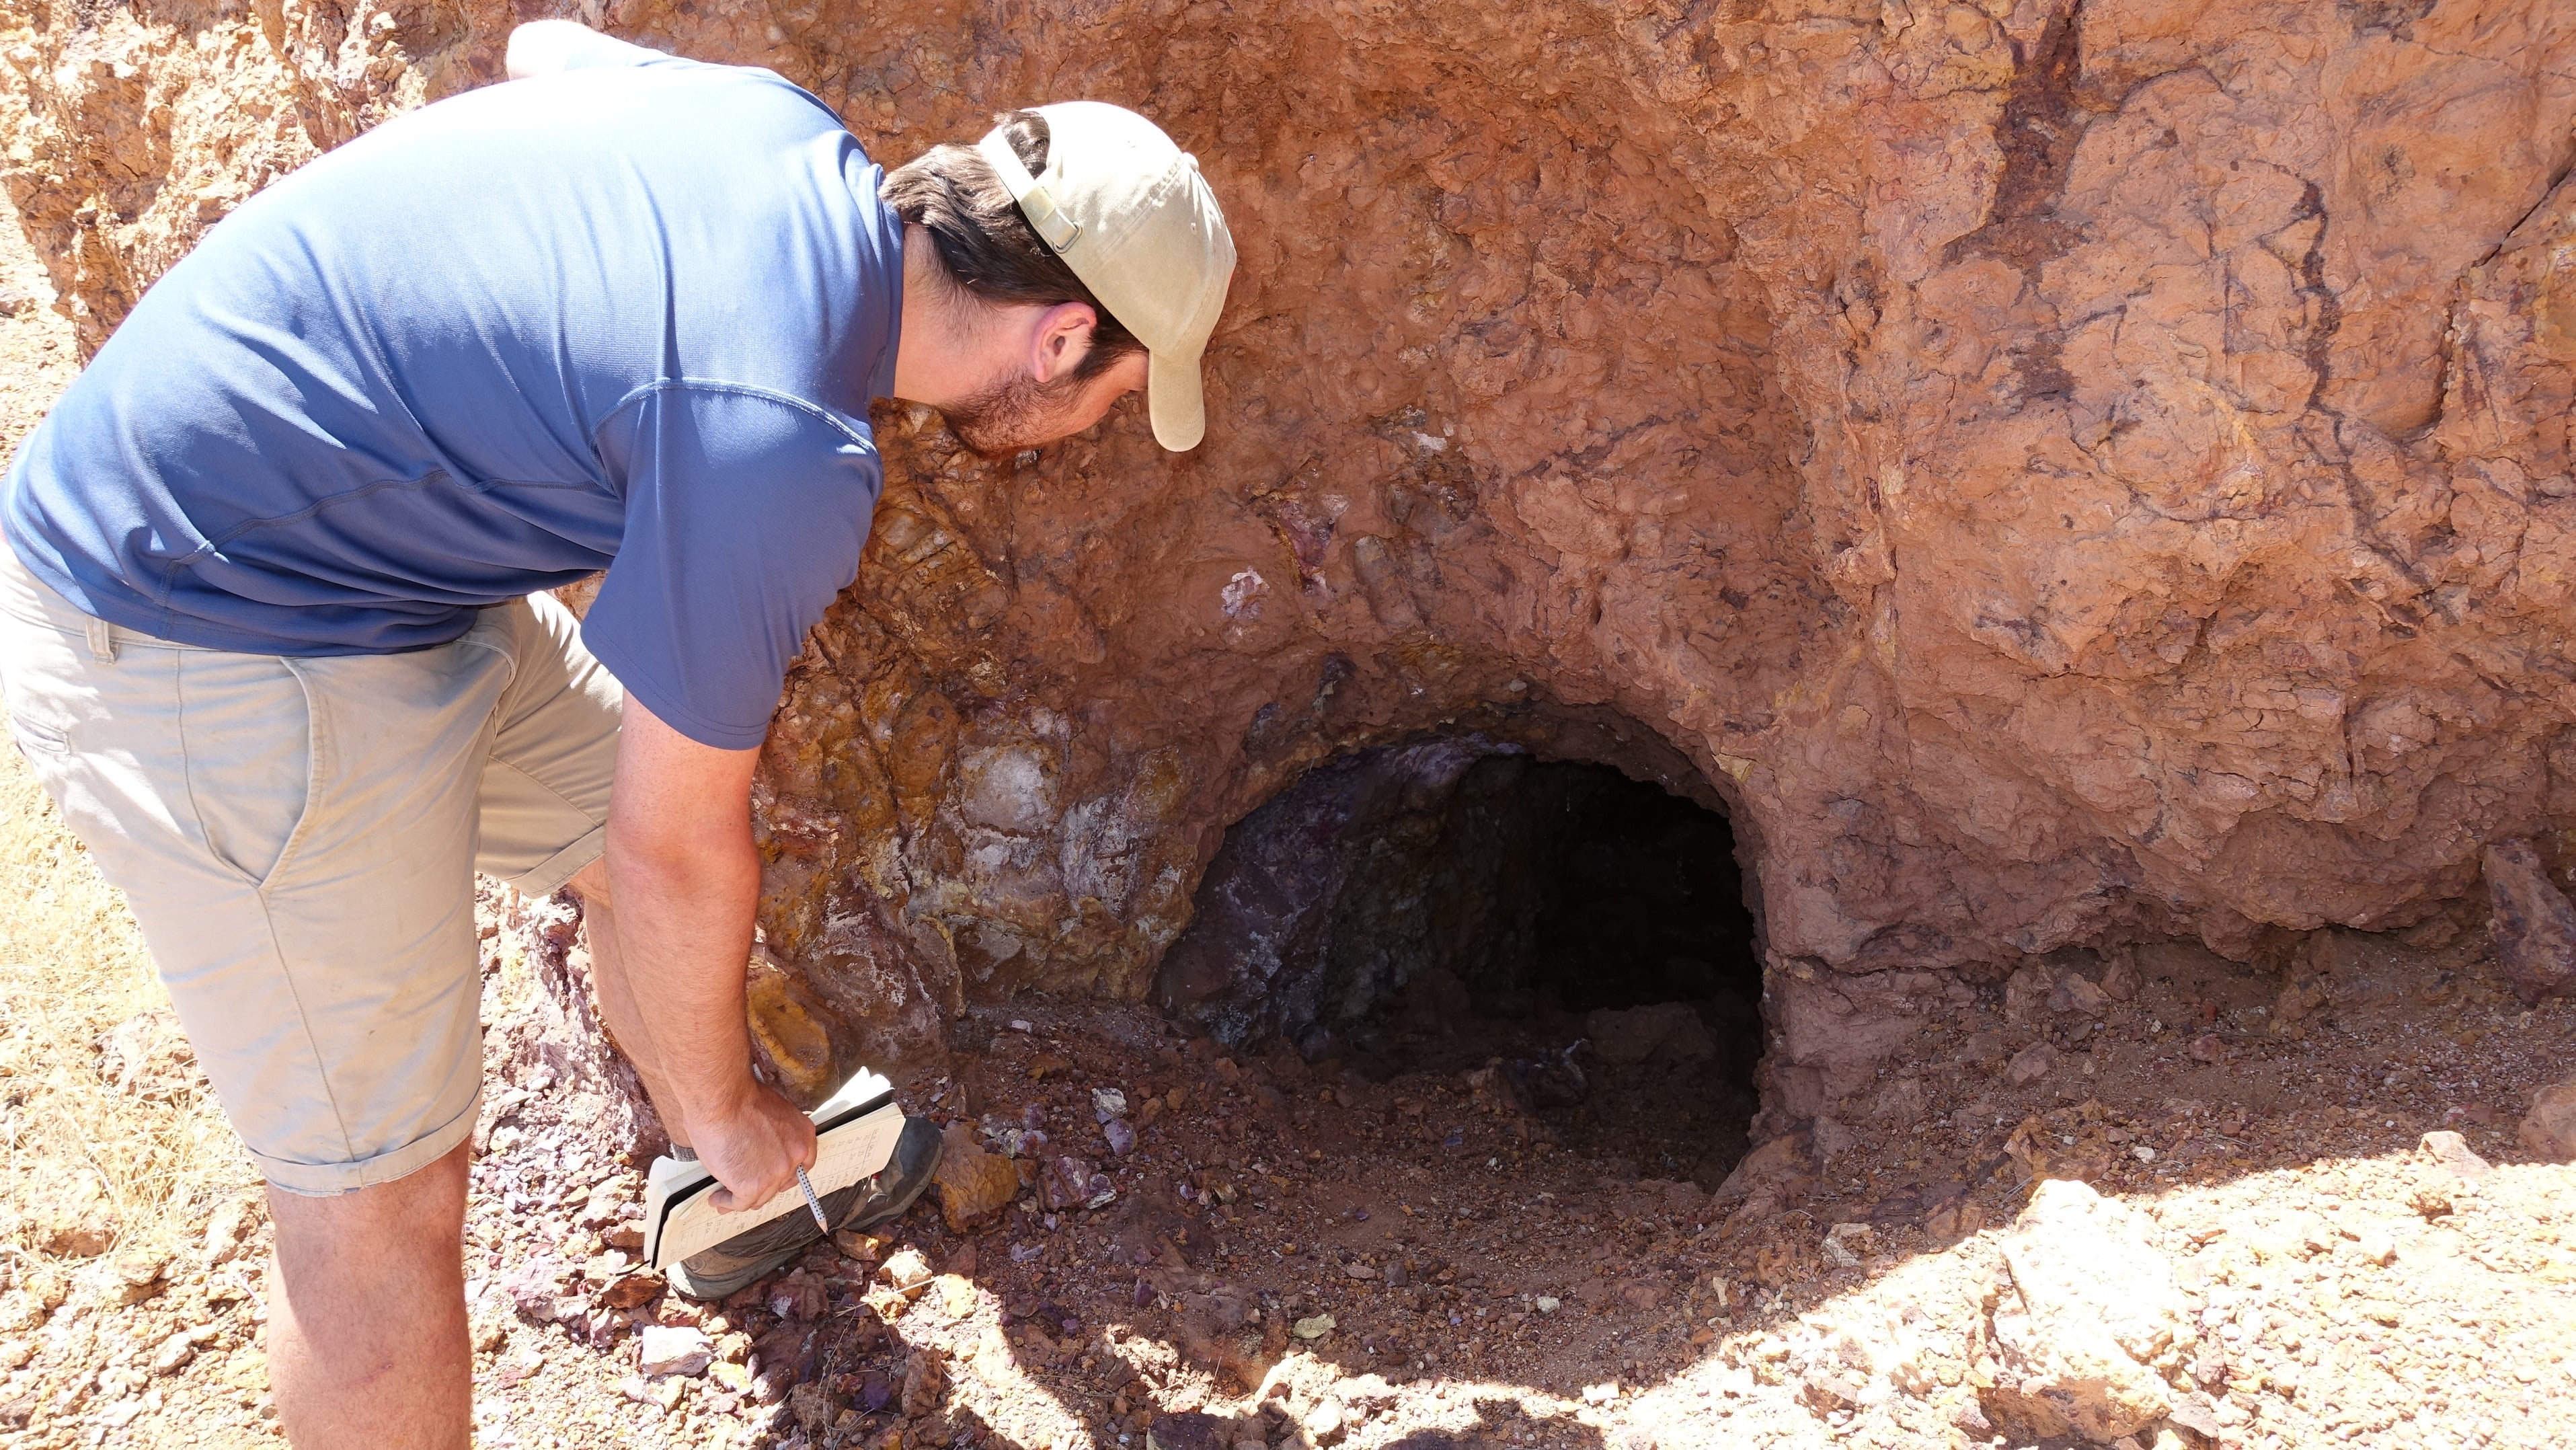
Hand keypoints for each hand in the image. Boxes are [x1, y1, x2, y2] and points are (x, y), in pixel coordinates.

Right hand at [691, 1081, 818, 1214]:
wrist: (722, 1098)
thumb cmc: (738, 1097)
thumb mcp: (771, 1112)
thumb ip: (772, 1134)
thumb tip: (758, 1149)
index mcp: (803, 1134)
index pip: (801, 1165)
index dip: (784, 1175)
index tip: (772, 1180)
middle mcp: (795, 1155)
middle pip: (779, 1183)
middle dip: (762, 1186)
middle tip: (745, 1188)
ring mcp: (776, 1172)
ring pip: (760, 1196)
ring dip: (742, 1196)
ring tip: (725, 1195)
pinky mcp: (753, 1186)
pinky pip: (740, 1203)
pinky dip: (726, 1202)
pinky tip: (717, 1198)